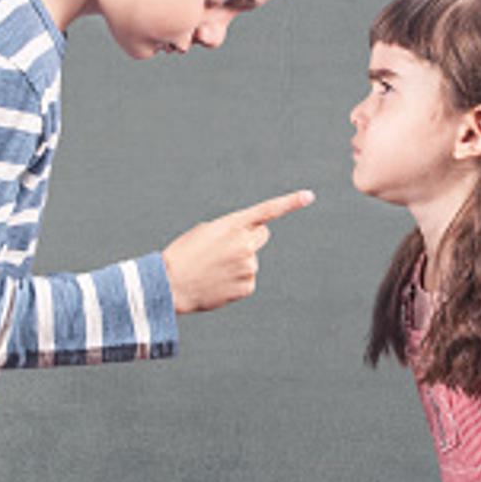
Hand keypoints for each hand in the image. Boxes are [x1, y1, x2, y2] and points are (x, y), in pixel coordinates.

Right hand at [162, 190, 314, 314]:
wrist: (170, 285)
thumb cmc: (184, 256)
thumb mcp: (206, 232)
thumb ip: (232, 231)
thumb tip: (250, 243)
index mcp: (232, 225)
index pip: (267, 210)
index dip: (290, 202)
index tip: (310, 196)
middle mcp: (244, 244)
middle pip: (261, 236)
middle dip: (249, 239)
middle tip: (225, 249)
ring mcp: (248, 266)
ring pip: (251, 260)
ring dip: (237, 262)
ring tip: (214, 269)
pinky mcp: (248, 286)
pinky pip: (247, 279)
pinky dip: (235, 281)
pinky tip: (218, 282)